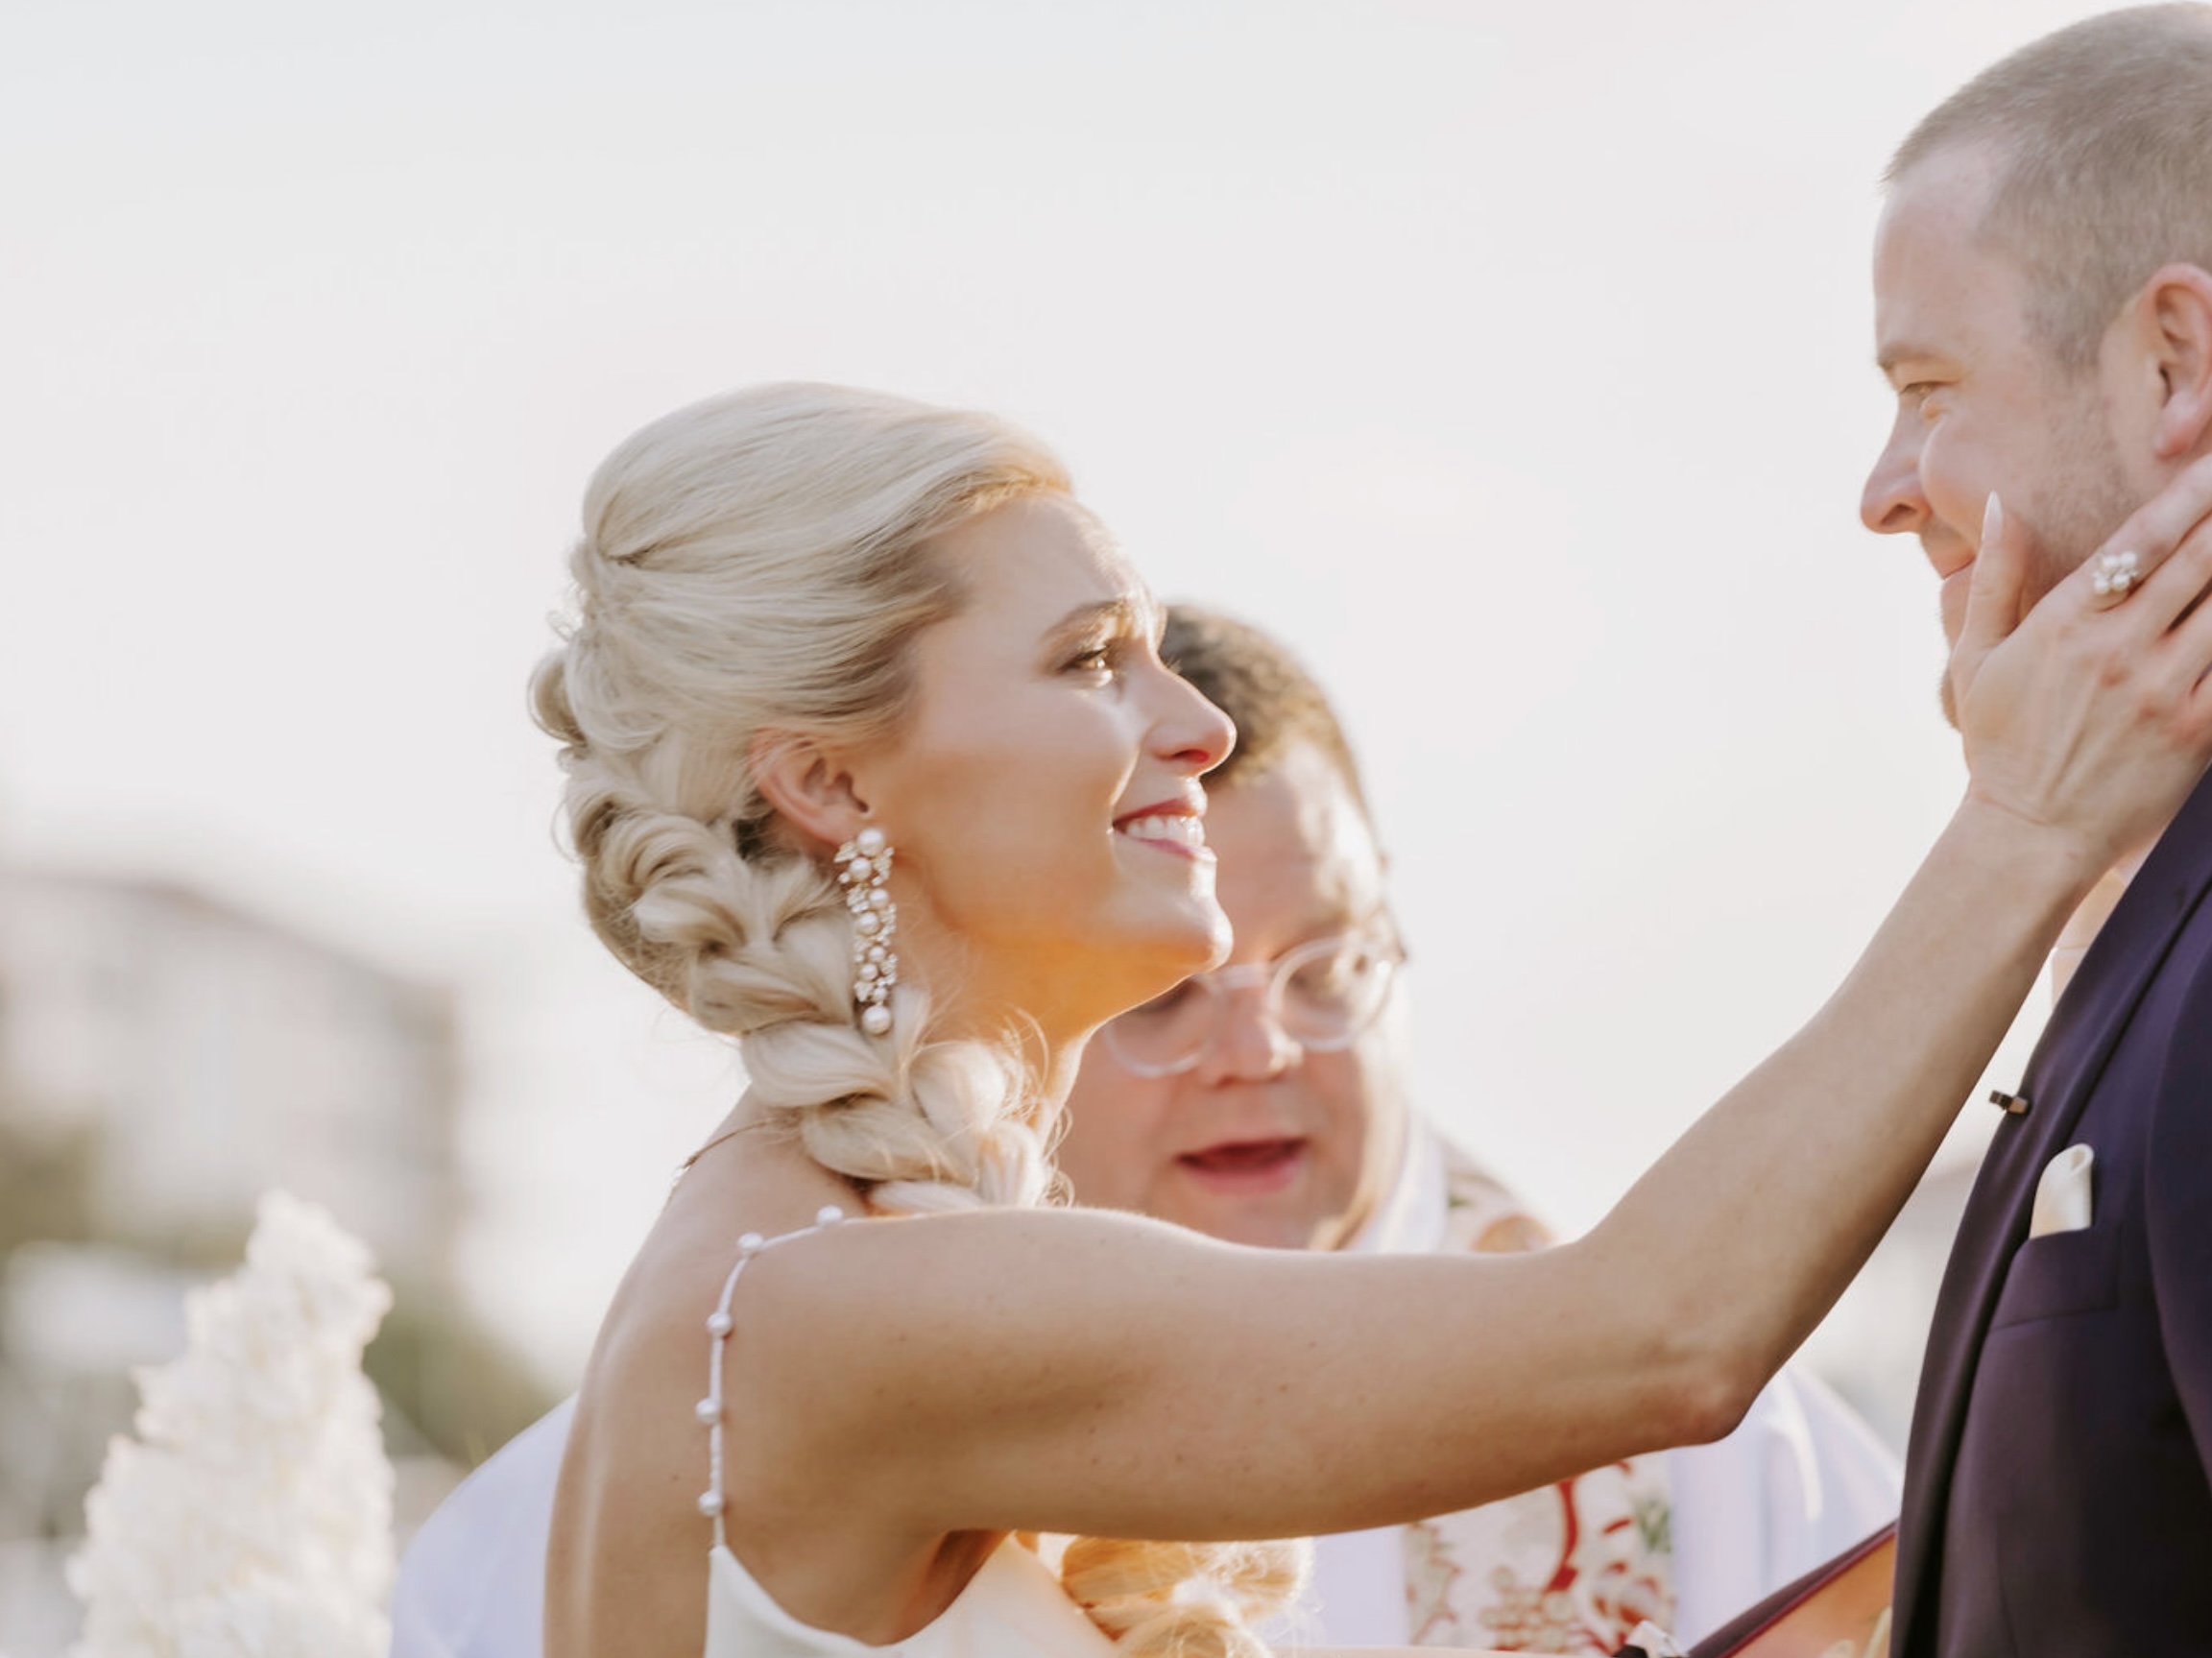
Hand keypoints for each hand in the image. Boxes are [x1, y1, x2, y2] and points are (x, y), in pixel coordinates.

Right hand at [1950, 452, 2211, 876]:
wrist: (2029, 834)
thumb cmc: (2000, 744)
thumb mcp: (1976, 658)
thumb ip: (1995, 577)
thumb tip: (1996, 503)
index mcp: (2065, 624)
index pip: (2143, 538)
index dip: (2190, 493)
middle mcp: (2119, 649)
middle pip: (2201, 560)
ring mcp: (2164, 690)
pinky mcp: (2196, 730)